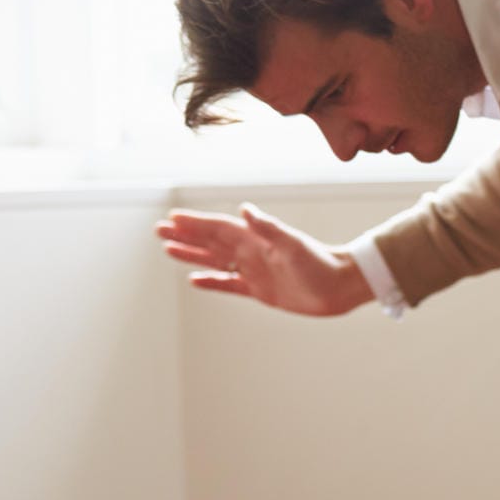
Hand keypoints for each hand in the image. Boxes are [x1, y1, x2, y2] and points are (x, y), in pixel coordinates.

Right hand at [156, 203, 372, 316]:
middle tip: (159, 230)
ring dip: (192, 255)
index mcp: (256, 239)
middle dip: (185, 236)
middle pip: (211, 242)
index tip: (172, 218)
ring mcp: (254, 271)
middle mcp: (251, 252)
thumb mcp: (294, 245)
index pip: (218, 228)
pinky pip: (229, 284)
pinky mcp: (260, 290)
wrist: (341, 286)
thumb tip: (246, 209)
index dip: (195, 224)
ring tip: (168, 249)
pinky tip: (194, 280)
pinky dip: (212, 281)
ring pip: (215, 261)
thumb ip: (269, 228)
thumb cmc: (321, 263)